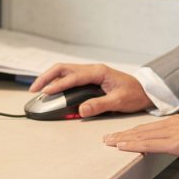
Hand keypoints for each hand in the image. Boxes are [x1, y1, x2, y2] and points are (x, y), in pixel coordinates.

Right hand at [29, 63, 151, 116]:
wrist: (144, 91)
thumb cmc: (134, 94)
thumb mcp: (119, 102)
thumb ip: (100, 105)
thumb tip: (81, 110)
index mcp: (99, 72)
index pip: (73, 76)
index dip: (58, 84)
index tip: (46, 92)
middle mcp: (92, 69)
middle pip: (63, 68)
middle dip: (46, 77)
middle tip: (34, 89)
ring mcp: (90, 73)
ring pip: (64, 71)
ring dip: (50, 78)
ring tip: (38, 89)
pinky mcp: (89, 78)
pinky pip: (69, 77)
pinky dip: (57, 81)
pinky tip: (51, 89)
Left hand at [103, 115, 178, 158]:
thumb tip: (173, 140)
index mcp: (173, 122)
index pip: (147, 127)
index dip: (132, 131)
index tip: (120, 134)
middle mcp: (168, 125)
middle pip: (140, 130)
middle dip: (122, 134)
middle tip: (107, 138)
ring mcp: (169, 133)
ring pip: (140, 136)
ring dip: (123, 139)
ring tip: (109, 142)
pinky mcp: (173, 143)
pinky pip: (149, 144)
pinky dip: (133, 144)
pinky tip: (123, 146)